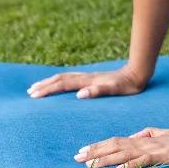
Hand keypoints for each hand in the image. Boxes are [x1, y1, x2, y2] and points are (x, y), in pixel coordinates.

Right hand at [27, 65, 146, 99]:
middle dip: (45, 85)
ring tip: (39, 86)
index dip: (48, 89)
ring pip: (65, 77)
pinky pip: (72, 79)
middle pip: (61, 79)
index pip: (63, 84)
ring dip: (51, 81)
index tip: (34, 94)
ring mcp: (89, 77)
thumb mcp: (114, 90)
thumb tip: (80, 94)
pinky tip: (61, 84)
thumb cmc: (127, 85)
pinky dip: (61, 81)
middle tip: (30, 91)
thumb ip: (98, 91)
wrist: (138, 73)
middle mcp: (86, 77)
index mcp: (88, 81)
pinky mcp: (93, 79)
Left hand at [75, 126, 168, 167]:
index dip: (99, 146)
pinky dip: (131, 165)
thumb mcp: (161, 134)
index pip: (116, 141)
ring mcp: (153, 149)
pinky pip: (144, 161)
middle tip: (77, 157)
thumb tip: (131, 137)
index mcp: (143, 139)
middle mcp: (145, 143)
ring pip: (125, 153)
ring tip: (90, 164)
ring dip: (107, 159)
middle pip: (115, 146)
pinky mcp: (163, 157)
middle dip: (96, 152)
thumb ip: (146, 134)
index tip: (83, 151)